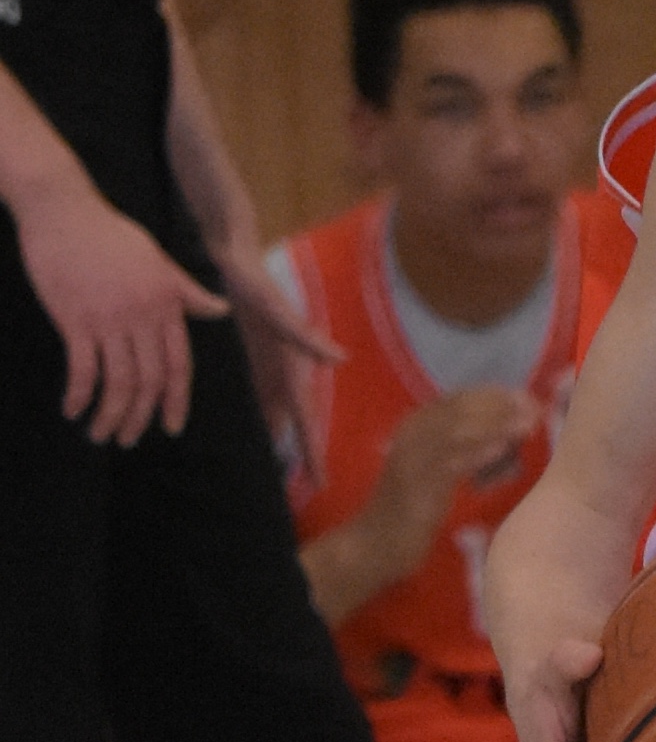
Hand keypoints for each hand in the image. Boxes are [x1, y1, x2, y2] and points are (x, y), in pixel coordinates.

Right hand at [15, 173, 224, 443]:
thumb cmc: (109, 234)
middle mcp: (143, 315)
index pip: (178, 365)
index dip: (176, 401)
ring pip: (119, 382)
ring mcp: (109, 318)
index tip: (171, 427)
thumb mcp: (158, 260)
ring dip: (110, 415)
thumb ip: (187, 291)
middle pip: (150, 381)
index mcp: (166, 304)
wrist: (63, 208)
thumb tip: (220, 310)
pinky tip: (73, 410)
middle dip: (140, 418)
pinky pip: (83, 369)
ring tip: (100, 434)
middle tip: (128, 439)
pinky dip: (79, 395)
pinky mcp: (74, 318)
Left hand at [215, 236, 343, 472]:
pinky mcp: (249, 357)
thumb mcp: (276, 308)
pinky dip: (258, 415)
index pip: (305, 416)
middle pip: (295, 420)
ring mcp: (266, 365)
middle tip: (309, 487)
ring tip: (280, 469)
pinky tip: (252, 432)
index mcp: (292, 364)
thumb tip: (341, 359)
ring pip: (276, 411)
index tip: (320, 482)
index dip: (312, 449)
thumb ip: (305, 334)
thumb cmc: (252, 279)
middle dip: (302, 451)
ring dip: (278, 437)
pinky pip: (256, 395)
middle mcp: (283, 370)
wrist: (229, 253)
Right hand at [359, 388, 543, 585]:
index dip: (496, 396)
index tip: (529, 398)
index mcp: (417, 424)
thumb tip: (508, 438)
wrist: (377, 543)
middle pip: (461, 410)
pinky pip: (450, 463)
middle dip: (501, 407)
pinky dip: (477, 454)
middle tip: (536, 409)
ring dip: (495, 425)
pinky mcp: (415, 484)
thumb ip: (467, 451)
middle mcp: (412, 432)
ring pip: (457, 431)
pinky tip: (502, 449)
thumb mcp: (442, 471)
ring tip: (527, 424)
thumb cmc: (415, 508)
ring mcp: (412, 457)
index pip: (460, 399)